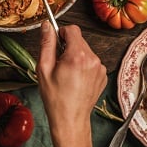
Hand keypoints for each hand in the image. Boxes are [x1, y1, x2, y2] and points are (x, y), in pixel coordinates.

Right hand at [37, 22, 106, 146]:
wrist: (70, 119)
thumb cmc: (56, 98)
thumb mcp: (44, 68)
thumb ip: (47, 44)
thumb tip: (47, 26)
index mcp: (77, 56)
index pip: (72, 29)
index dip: (61, 33)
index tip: (56, 43)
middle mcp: (92, 59)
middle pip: (79, 40)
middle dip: (68, 47)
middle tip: (59, 64)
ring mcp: (100, 68)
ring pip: (85, 51)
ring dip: (76, 57)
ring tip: (67, 74)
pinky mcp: (103, 75)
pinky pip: (91, 62)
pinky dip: (83, 66)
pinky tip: (76, 80)